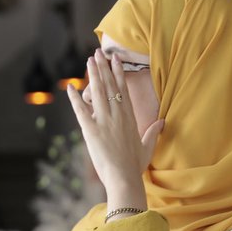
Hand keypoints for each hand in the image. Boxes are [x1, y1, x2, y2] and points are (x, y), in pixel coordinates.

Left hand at [66, 49, 163, 197]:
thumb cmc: (135, 166)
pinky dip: (73, 98)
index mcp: (129, 118)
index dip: (119, 73)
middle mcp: (117, 115)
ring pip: (97, 92)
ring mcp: (104, 121)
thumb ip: (153, 132)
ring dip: (93, 74)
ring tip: (89, 61)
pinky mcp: (91, 129)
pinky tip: (69, 87)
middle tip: (99, 53)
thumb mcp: (147, 147)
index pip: (123, 90)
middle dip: (104, 67)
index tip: (116, 60)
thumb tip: (162, 122)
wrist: (124, 177)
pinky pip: (80, 110)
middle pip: (110, 85)